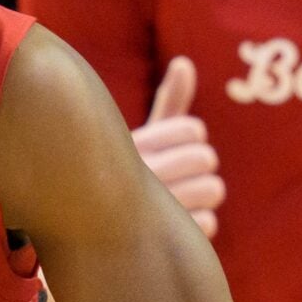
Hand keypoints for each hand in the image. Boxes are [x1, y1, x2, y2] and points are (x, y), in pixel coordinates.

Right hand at [136, 56, 223, 237]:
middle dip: (201, 169)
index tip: (170, 151)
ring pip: (213, 190)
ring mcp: (151, 209)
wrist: (88, 232)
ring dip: (202, 198)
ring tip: (178, 203)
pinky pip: (209, 223)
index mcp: (134, 145)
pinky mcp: (164, 239)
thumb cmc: (123, 178)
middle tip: (178, 178)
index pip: (193, 129)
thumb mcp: (142, 139)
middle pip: (207, 159)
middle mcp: (138, 173)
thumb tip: (185, 62)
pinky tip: (173, 229)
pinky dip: (198, 226)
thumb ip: (168, 103)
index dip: (191, 140)